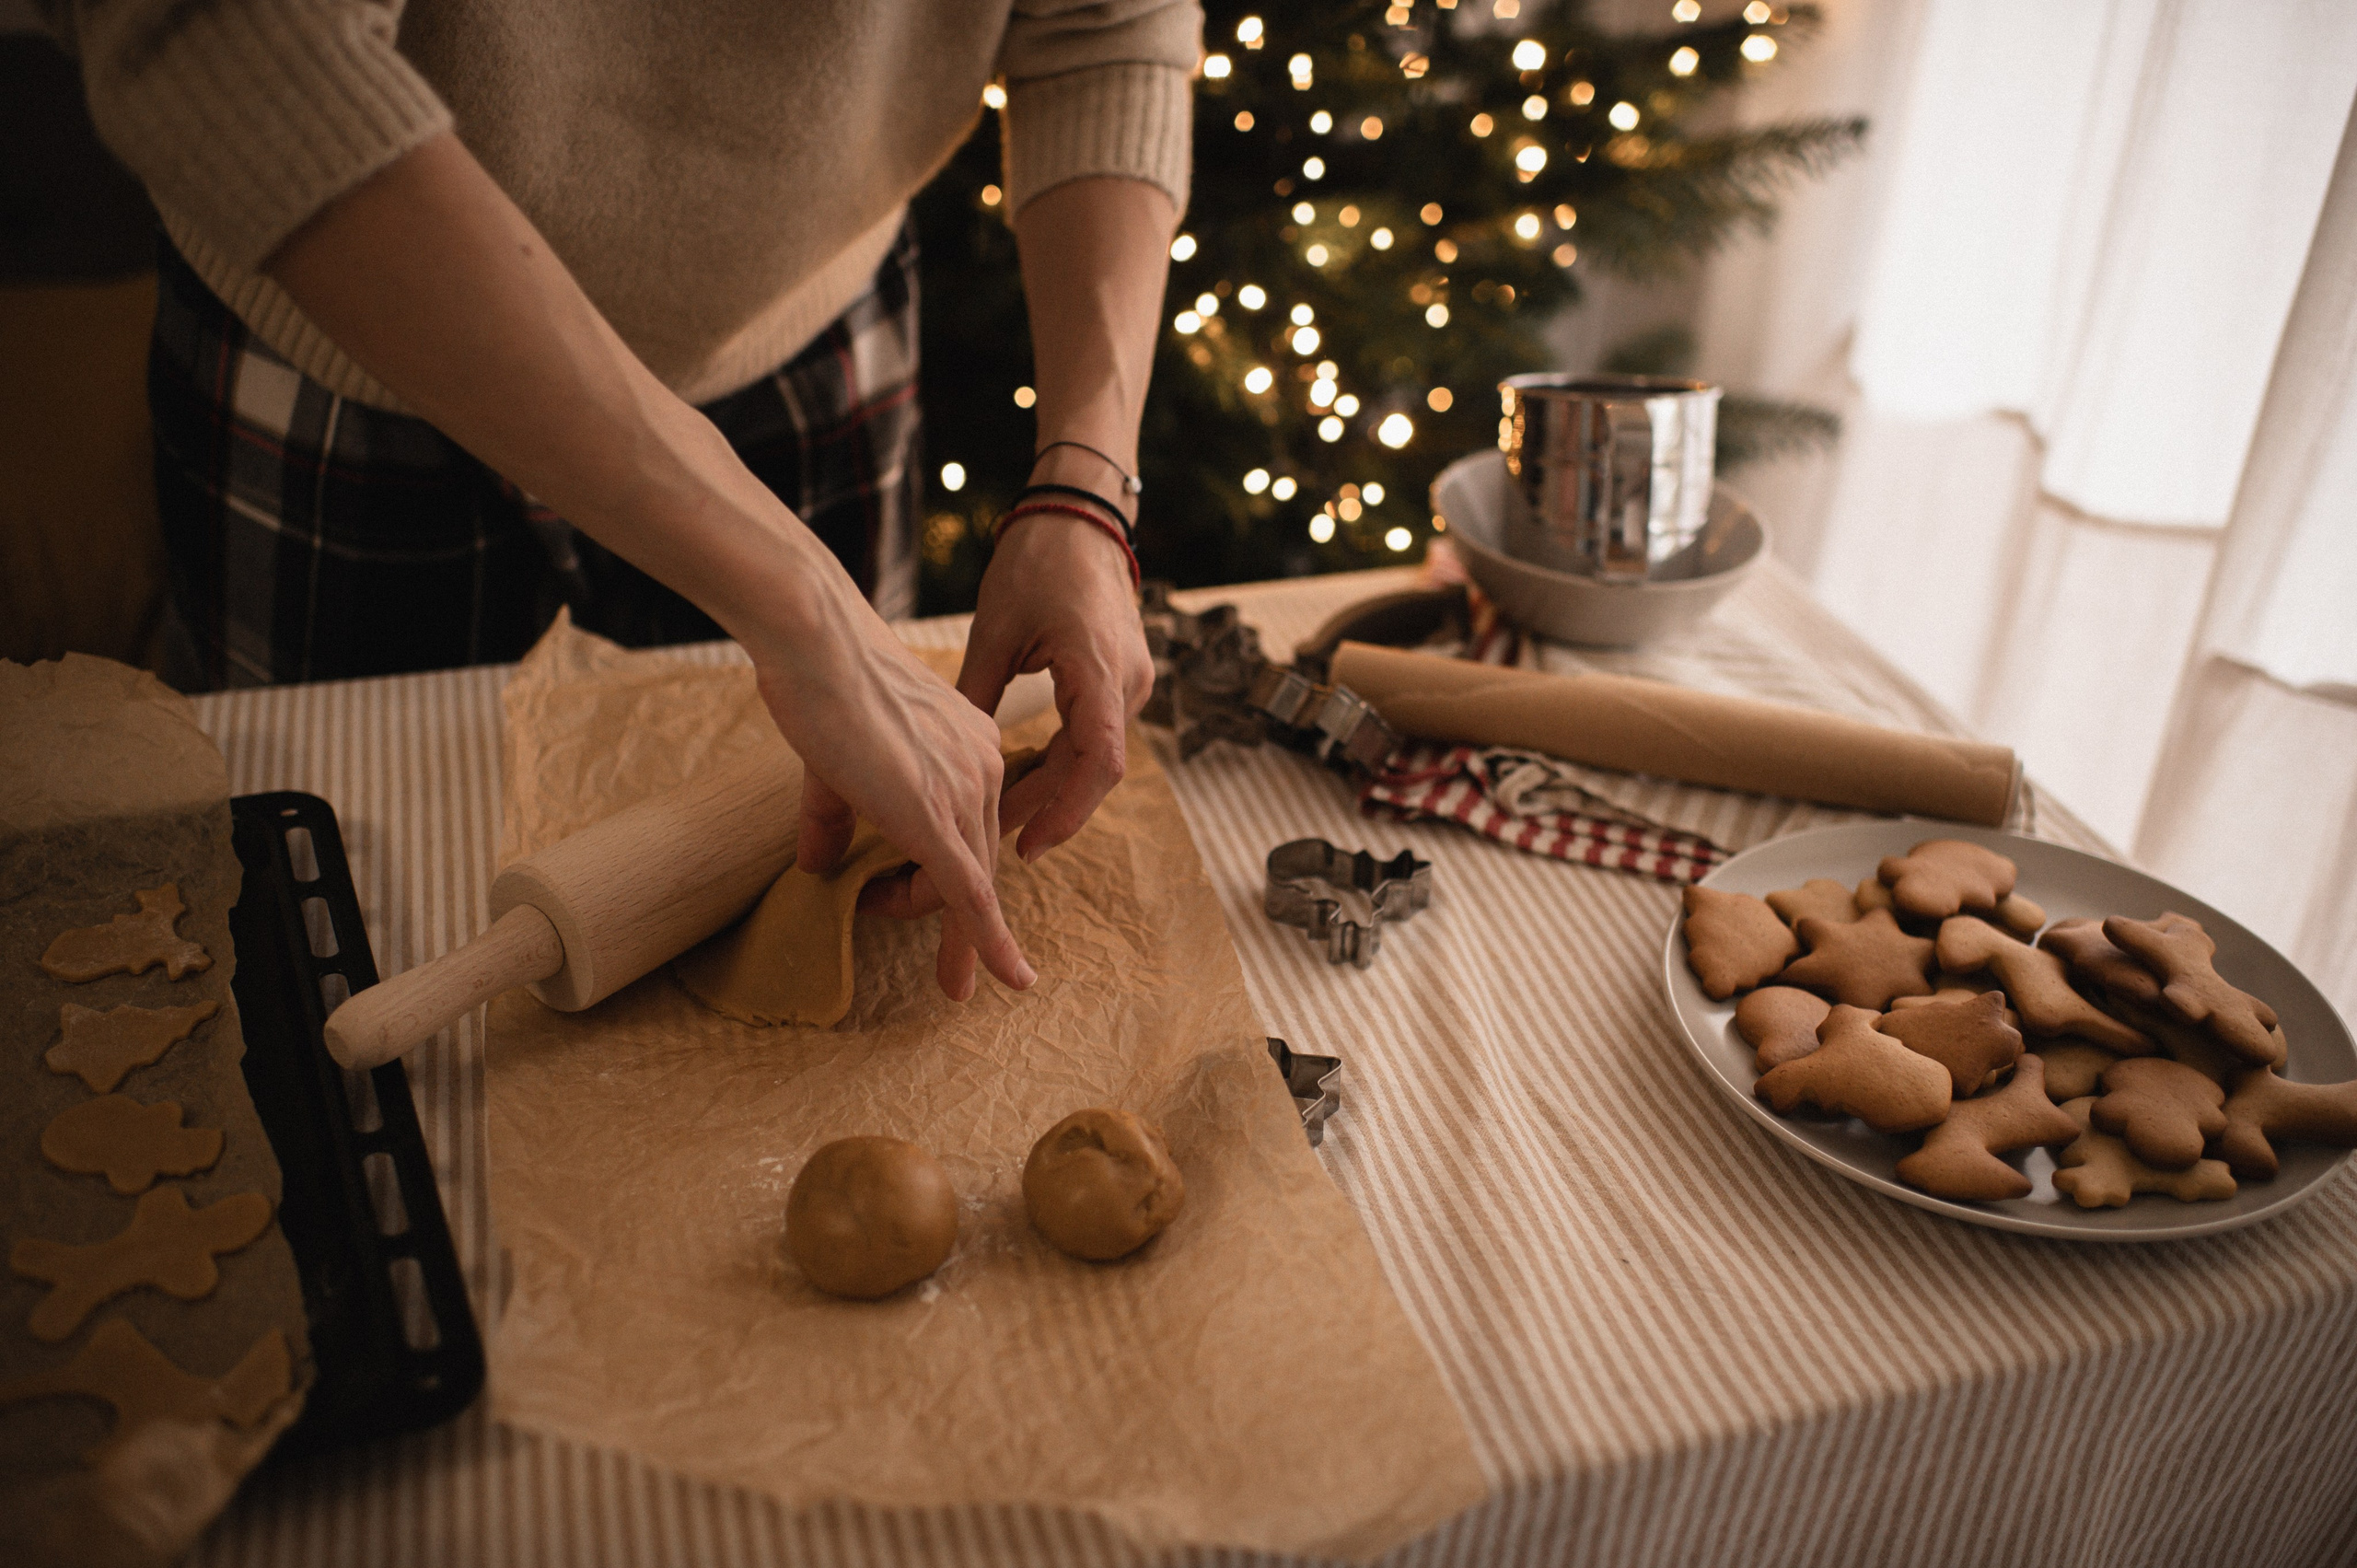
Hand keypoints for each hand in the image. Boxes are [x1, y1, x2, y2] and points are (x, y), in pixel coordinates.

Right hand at [742, 567, 1035, 1002]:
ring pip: (965, 884)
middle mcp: (984, 767)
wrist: (817, 643)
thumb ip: (833, 816)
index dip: (932, 869)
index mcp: (972, 746)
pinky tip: (1006, 979)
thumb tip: (817, 866)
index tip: (890, 890)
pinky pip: (972, 894)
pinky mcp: (935, 816)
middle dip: (936, 904)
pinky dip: (989, 942)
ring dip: (925, 916)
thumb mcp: (833, 762)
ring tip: (869, 907)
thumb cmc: (818, 682)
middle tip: (882, 913)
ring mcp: (965, 790)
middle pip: (974, 860)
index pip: (968, 828)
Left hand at [857, 503, 1148, 927]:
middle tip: (990, 845)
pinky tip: (1016, 775)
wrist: (1078, 516)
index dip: (1064, 814)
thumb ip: (975, 698)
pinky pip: (1091, 734)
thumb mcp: (995, 632)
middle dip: (1042, 809)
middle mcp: (1128, 684)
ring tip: (993, 818)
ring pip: (1091, 757)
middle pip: (1092, 771)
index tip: (1024, 848)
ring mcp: (1130, 683)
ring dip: (1047, 786)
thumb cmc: (1036, 562)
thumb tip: (936, 763)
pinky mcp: (1119, 680)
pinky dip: (1057, 758)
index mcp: (1100, 671)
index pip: (1098, 764)